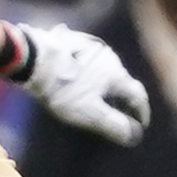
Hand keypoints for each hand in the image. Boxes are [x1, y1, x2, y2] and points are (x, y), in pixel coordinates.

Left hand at [13, 23, 149, 143]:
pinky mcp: (76, 42)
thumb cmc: (64, 89)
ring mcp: (93, 47)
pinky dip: (94, 75)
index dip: (142, 111)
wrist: (35, 59)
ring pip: (108, 70)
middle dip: (124, 99)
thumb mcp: (89, 113)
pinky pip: (93, 62)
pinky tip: (83, 82)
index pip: (138, 94)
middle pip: (124, 81)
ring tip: (101, 99)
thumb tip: (134, 134)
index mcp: (117, 74)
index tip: (141, 124)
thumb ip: (113, 125)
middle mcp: (110, 57)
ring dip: (109, 86)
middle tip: (121, 114)